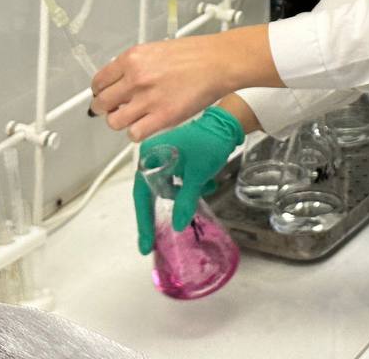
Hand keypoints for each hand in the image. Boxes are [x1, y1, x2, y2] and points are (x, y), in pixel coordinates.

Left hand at [91, 24, 281, 139]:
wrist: (220, 62)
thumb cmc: (196, 54)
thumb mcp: (156, 50)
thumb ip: (135, 66)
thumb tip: (121, 81)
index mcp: (132, 59)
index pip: (99, 82)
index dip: (99, 92)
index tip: (103, 96)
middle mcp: (136, 79)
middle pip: (102, 103)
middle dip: (106, 109)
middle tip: (115, 109)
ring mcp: (148, 99)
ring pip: (115, 122)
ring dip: (121, 121)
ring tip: (132, 117)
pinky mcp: (162, 117)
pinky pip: (134, 134)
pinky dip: (137, 133)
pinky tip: (146, 125)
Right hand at [132, 106, 244, 254]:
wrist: (227, 125)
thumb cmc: (210, 145)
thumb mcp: (197, 176)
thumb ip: (185, 202)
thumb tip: (177, 225)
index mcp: (150, 157)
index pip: (142, 195)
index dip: (143, 221)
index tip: (145, 244)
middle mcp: (152, 156)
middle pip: (152, 193)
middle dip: (164, 211)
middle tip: (157, 239)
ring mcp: (163, 157)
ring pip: (167, 188)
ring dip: (184, 195)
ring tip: (205, 188)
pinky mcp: (175, 159)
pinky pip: (176, 181)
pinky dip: (189, 187)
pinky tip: (207, 184)